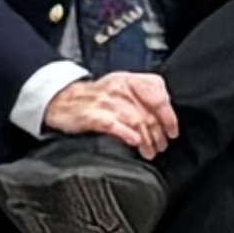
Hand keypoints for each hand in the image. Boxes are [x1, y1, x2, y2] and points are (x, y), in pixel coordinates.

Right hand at [60, 71, 181, 157]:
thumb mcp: (119, 88)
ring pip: (135, 121)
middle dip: (158, 134)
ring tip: (150, 151)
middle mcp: (118, 88)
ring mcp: (104, 102)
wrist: (60, 101)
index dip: (168, 115)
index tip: (172, 131)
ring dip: (147, 140)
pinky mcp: (91, 116)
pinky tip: (134, 142)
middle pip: (148, 113)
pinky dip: (126, 134)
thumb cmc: (93, 98)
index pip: (157, 93)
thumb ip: (141, 98)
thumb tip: (165, 117)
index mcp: (128, 80)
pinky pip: (113, 125)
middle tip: (161, 146)